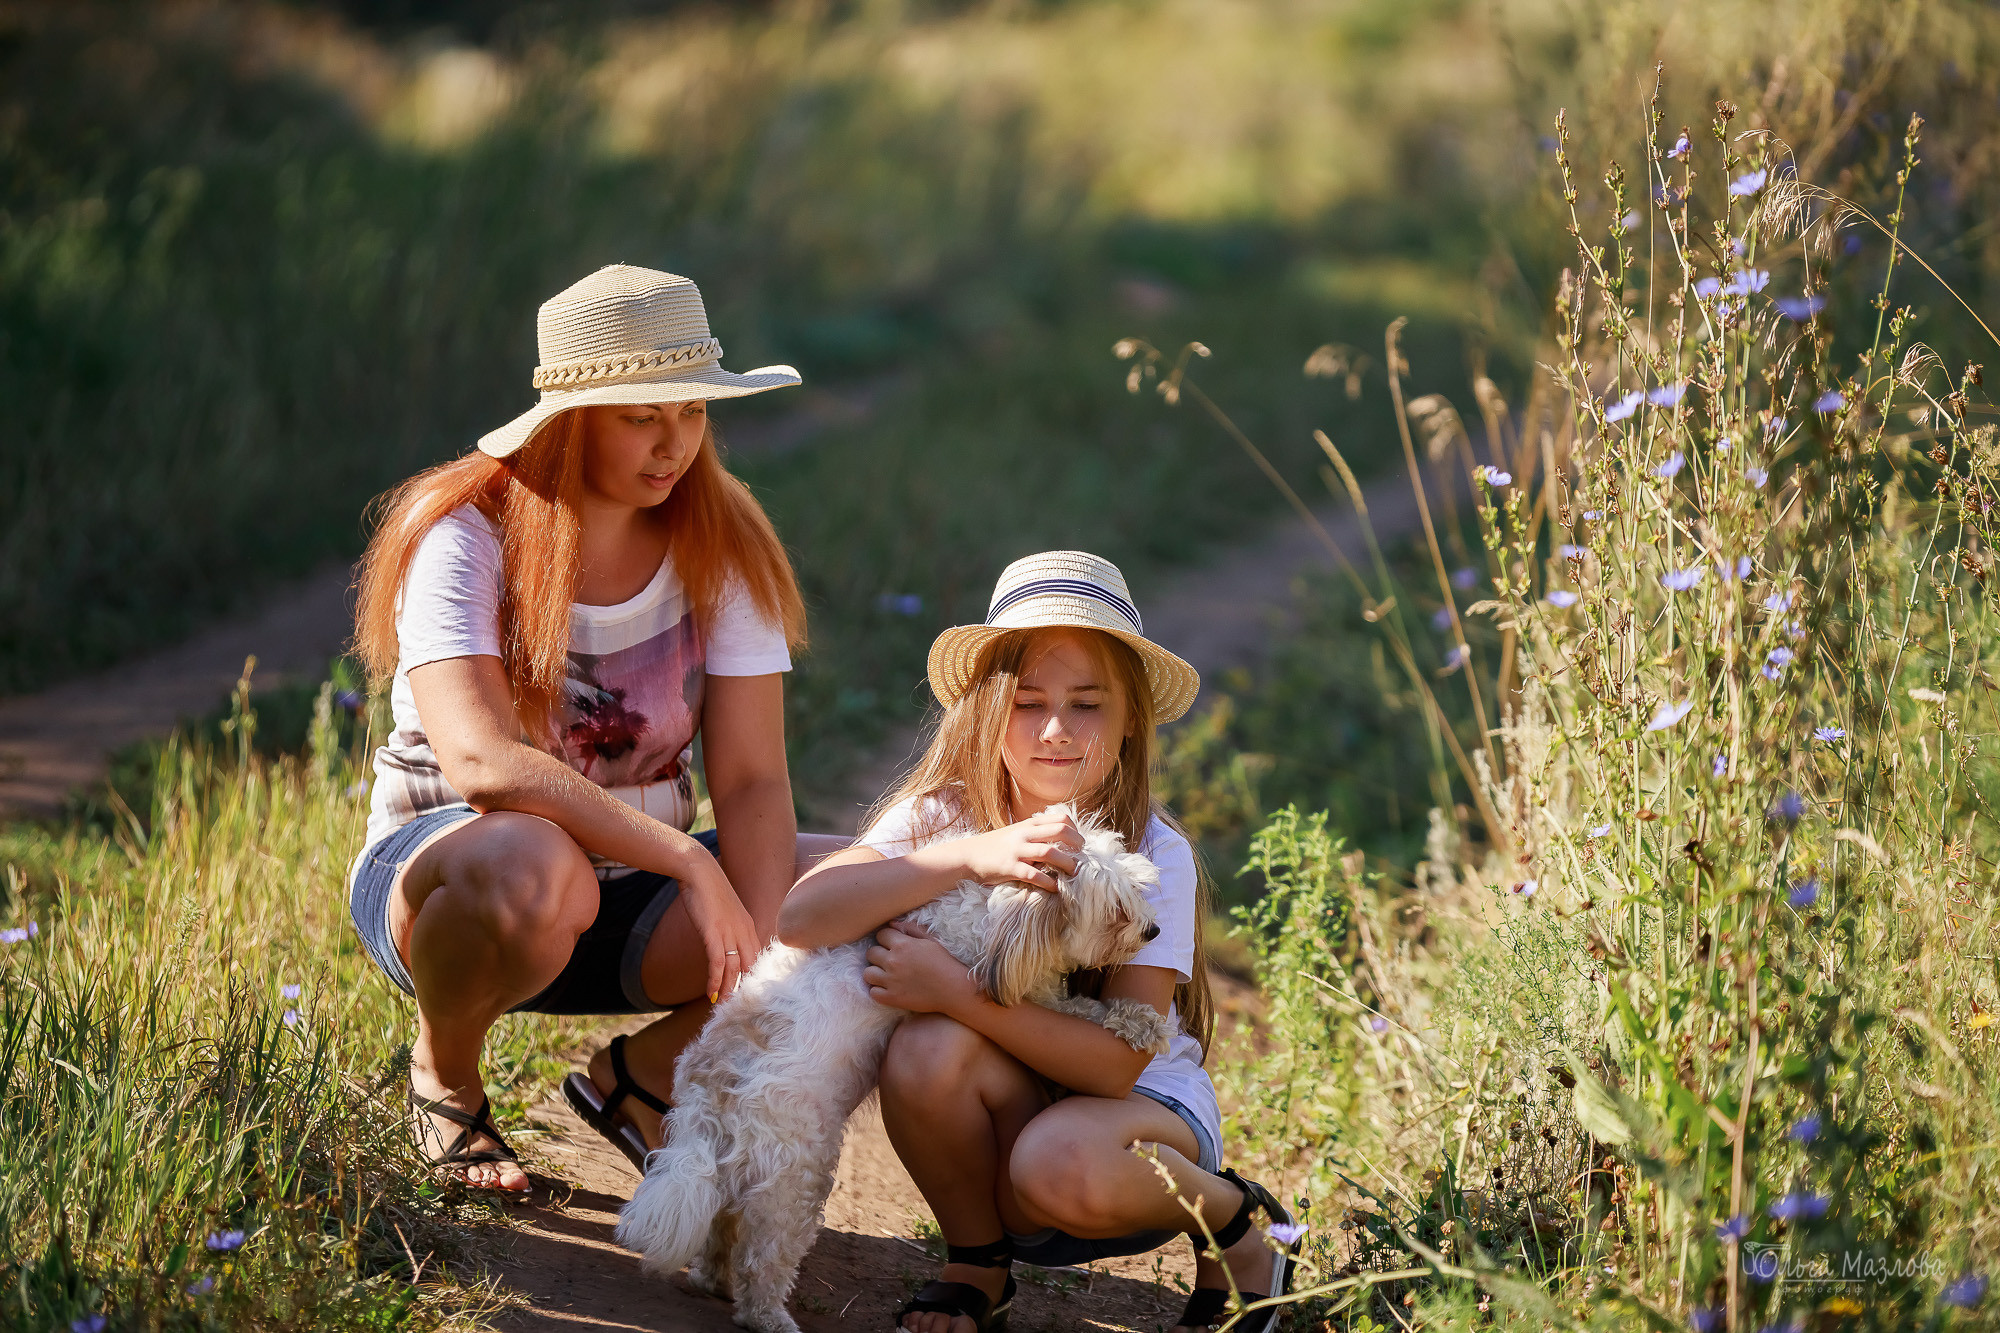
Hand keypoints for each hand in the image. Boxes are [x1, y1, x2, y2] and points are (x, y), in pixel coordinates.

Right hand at [680, 864, 761, 1002]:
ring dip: (728, 989)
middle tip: (736, 1006)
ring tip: (723, 1005)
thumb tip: (723, 944)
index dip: (751, 977)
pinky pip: (717, 962)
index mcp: (749, 927)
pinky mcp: (714, 932)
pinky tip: (711, 992)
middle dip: (742, 988)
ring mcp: (730, 932)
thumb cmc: (709, 891)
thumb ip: (728, 929)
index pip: (756, 958)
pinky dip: (714, 979)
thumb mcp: (725, 912)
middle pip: (748, 967)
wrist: (699, 871)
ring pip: (733, 968)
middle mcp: (744, 931)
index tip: (746, 993)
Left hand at [863, 922, 979, 1014]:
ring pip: (867, 974)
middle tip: (889, 960)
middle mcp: (893, 961)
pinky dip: (878, 991)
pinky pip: (873, 993)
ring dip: (875, 973)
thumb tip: (892, 923)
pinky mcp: (892, 998)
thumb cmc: (945, 962)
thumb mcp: (930, 940)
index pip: (880, 935)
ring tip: (885, 975)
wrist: (954, 989)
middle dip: (879, 955)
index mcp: (903, 945)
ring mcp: (891, 981)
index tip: (893, 945)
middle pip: (870, 953)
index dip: (886, 939)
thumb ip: (910, 929)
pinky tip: (888, 989)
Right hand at [952, 810, 1083, 892]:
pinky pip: (1035, 874)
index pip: (1061, 818)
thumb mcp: (1016, 832)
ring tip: (1074, 873)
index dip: (1076, 830)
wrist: (967, 856)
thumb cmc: (995, 846)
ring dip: (1067, 864)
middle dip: (1077, 845)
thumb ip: (1036, 833)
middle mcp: (1024, 834)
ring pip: (1051, 852)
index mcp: (1028, 824)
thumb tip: (1061, 839)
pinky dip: (1048, 882)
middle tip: (1082, 858)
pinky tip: (1055, 888)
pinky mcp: (1010, 868)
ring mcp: (1017, 850)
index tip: (1080, 844)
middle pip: (1061, 831)